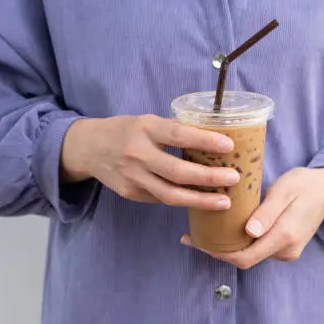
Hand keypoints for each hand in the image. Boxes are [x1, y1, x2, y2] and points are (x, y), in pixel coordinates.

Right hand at [60, 115, 240, 209]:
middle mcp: (137, 154)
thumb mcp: (147, 121)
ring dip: (201, 200)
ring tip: (224, 202)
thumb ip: (173, 131)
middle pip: (177, 172)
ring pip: (171, 195)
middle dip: (209, 178)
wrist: (89, 148)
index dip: (204, 141)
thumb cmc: (127, 131)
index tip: (229, 146)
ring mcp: (132, 178)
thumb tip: (212, 140)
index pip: (178, 135)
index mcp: (144, 129)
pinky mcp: (131, 194)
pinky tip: (202, 201)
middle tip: (234, 178)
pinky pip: (162, 199)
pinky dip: (184, 201)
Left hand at [181, 167, 323, 268]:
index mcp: (284, 236)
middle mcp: (286, 250)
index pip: (245, 257)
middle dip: (218, 250)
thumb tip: (249, 233)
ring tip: (206, 230)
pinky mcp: (285, 246)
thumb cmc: (304, 184)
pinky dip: (240, 242)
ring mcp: (287, 251)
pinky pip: (258, 249)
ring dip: (228, 246)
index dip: (218, 253)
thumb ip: (267, 212)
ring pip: (250, 255)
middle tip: (193, 236)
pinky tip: (227, 229)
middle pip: (245, 259)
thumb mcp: (284, 191)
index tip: (197, 241)